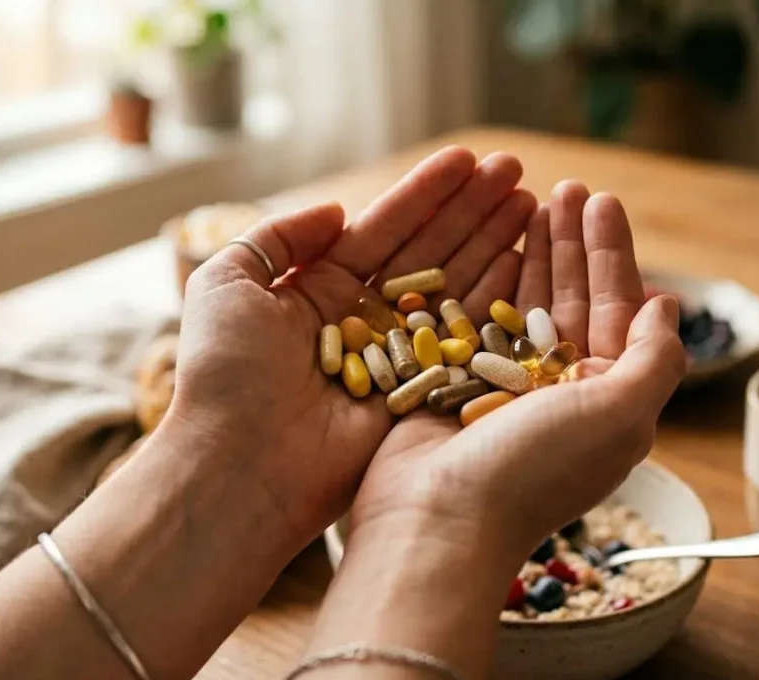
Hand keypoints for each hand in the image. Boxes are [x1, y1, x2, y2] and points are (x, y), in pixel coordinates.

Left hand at [158, 147, 535, 547]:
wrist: (239, 461)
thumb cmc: (225, 372)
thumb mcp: (227, 282)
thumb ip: (278, 237)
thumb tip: (339, 211)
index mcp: (318, 290)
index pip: (384, 229)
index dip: (426, 193)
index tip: (467, 159)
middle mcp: (364, 320)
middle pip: (430, 251)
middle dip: (472, 210)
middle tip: (516, 170)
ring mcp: (397, 357)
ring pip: (455, 288)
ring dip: (494, 243)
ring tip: (534, 201)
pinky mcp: (422, 395)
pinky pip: (465, 339)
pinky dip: (498, 298)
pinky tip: (528, 259)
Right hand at [351, 180, 686, 556]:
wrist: (438, 519)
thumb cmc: (536, 470)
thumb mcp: (623, 414)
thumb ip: (655, 359)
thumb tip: (668, 306)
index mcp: (604, 399)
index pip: (616, 310)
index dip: (612, 254)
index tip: (602, 201)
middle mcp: (557, 391)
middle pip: (571, 298)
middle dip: (571, 242)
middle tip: (566, 187)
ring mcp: (503, 387)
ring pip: (523, 303)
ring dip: (531, 252)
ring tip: (528, 198)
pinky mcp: (455, 383)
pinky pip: (475, 318)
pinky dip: (484, 278)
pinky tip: (488, 243)